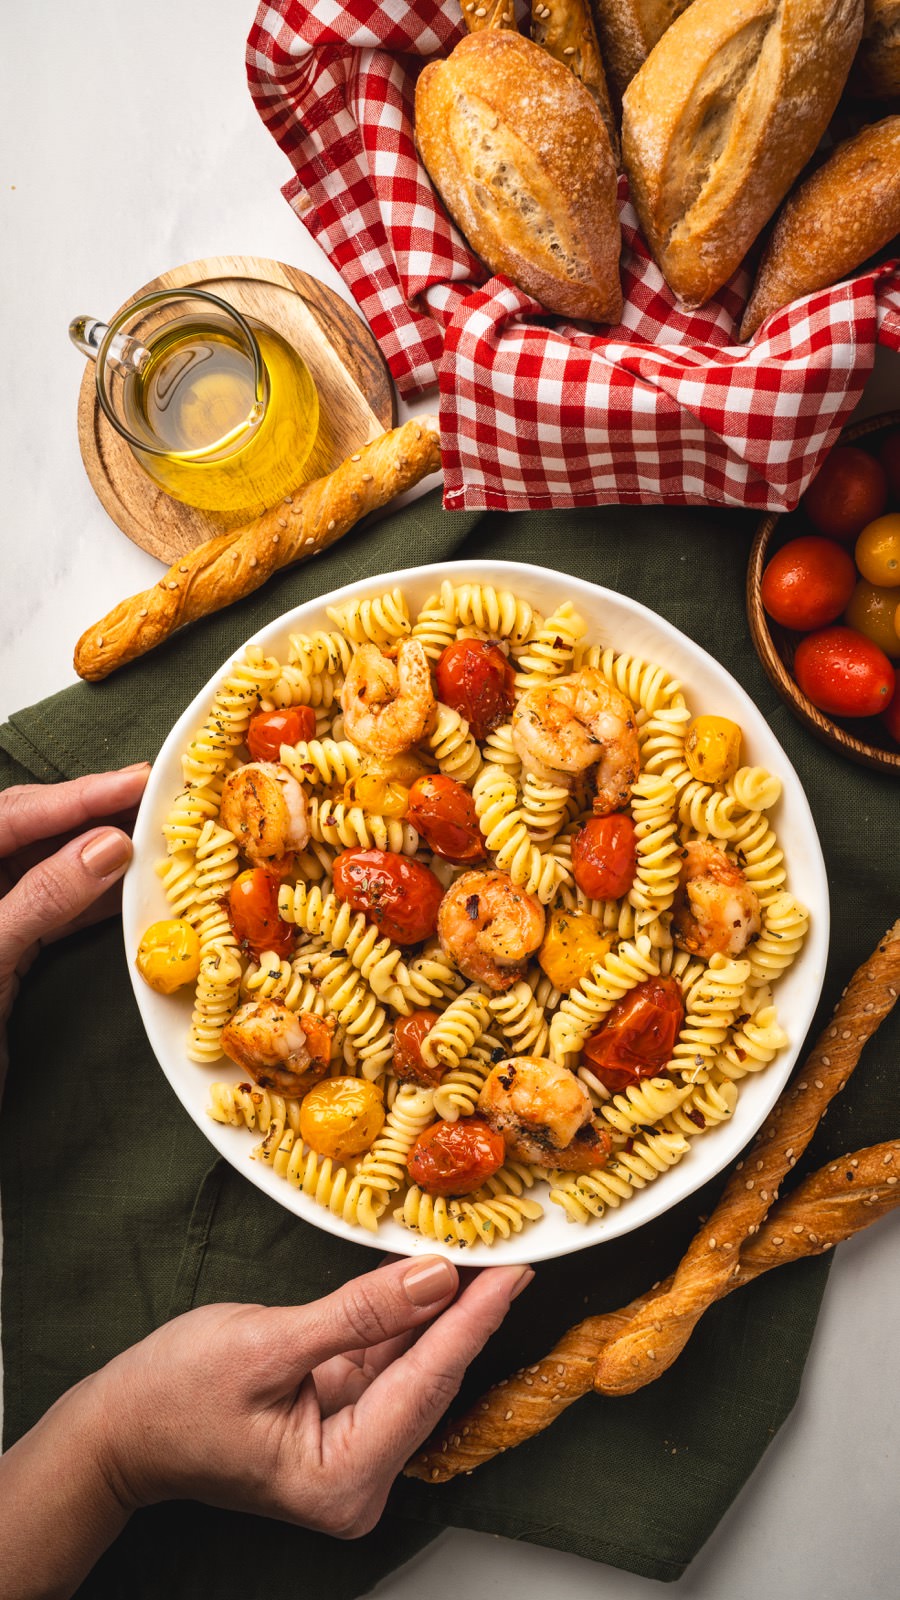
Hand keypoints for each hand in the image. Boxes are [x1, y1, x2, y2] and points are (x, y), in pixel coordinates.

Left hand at [0, 764, 150, 1029]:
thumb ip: (45, 895)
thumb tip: (109, 846)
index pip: (16, 813)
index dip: (80, 795)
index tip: (137, 781)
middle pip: (35, 829)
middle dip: (93, 814)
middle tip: (154, 800)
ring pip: (52, 867)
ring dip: (102, 855)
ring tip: (155, 837)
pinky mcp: (7, 946)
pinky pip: (57, 908)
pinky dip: (95, 898)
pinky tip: (131, 889)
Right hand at [95, 1254, 531, 1534]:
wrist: (117, 1429)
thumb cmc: (171, 1398)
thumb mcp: (267, 1345)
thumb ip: (358, 1314)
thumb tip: (434, 1277)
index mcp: (343, 1479)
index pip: (427, 1383)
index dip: (473, 1320)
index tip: (514, 1272)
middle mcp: (358, 1476)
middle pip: (429, 1378)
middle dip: (465, 1311)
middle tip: (507, 1248)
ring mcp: (352, 1450)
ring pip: (412, 1366)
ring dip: (439, 1309)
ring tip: (480, 1252)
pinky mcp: (340, 1421)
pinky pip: (385, 1362)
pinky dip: (404, 1317)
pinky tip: (430, 1275)